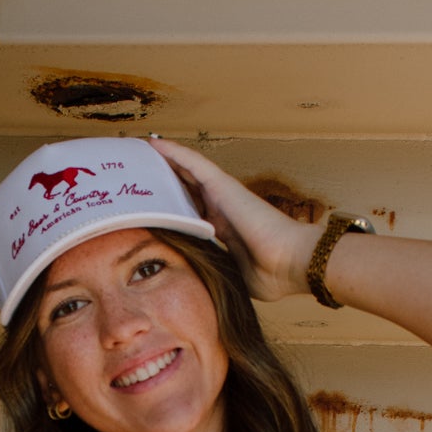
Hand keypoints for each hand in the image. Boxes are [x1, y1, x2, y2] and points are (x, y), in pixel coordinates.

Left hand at [147, 137, 315, 301]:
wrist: (291, 263)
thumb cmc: (272, 275)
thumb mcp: (234, 276)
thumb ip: (218, 273)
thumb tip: (201, 287)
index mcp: (225, 230)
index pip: (193, 215)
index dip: (174, 209)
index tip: (153, 209)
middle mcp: (222, 209)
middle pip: (188, 190)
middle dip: (166, 182)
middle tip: (140, 176)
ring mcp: (223, 195)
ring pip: (188, 171)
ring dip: (166, 161)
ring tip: (142, 152)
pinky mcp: (223, 185)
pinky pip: (193, 163)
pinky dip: (174, 153)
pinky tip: (155, 144)